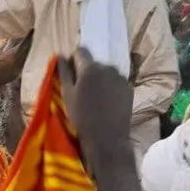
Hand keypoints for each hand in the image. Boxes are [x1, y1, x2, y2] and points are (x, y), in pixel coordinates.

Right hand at [57, 48, 132, 166]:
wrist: (107, 139)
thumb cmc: (82, 117)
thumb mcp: (67, 95)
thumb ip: (63, 72)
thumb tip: (60, 55)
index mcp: (90, 68)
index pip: (80, 51)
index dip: (73, 60)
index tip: (71, 74)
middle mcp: (107, 67)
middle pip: (94, 63)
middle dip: (87, 71)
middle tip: (82, 90)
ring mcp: (120, 77)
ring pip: (106, 72)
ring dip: (100, 79)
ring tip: (96, 98)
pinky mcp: (129, 87)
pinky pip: (116, 81)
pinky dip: (110, 87)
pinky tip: (107, 102)